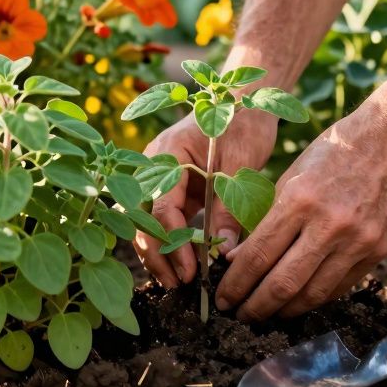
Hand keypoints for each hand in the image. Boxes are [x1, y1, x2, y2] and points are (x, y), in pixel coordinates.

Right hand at [133, 109, 277, 287]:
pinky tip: (179, 266)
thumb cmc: (241, 125)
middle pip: (142, 218)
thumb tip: (224, 252)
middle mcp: (153, 167)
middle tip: (178, 284)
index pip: (160, 206)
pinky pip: (162, 219)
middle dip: (157, 254)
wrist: (244, 102)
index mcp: (166, 155)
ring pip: (146, 222)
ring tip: (176, 282)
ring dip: (158, 252)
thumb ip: (228, 207)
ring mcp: (159, 178)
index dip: (173, 242)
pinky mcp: (172, 188)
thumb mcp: (239, 166)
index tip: (191, 270)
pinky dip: (168, 242)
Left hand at [216, 102, 386, 320]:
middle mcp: (330, 225)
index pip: (258, 255)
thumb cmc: (335, 150)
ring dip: (285, 311)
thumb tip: (238, 259)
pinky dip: (315, 298)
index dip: (236, 283)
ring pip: (313, 294)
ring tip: (267, 314)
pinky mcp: (379, 251)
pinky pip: (340, 286)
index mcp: (300, 200)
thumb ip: (266, 218)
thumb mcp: (291, 176)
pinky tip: (298, 300)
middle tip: (239, 315)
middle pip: (283, 284)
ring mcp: (358, 241)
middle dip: (255, 306)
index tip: (223, 298)